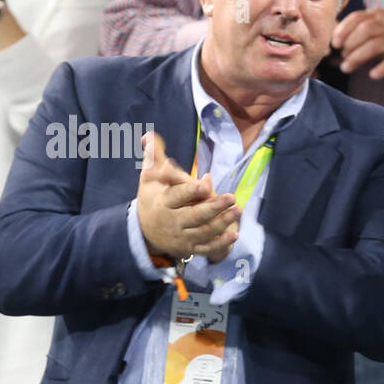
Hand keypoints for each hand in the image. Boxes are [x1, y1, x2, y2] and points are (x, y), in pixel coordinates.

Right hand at [136, 133, 240, 262]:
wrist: (145, 233)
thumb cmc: (152, 199)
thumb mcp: (149, 179)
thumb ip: (154, 158)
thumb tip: (150, 135)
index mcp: (163, 203)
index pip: (177, 197)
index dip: (190, 191)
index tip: (204, 184)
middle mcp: (173, 222)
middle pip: (195, 215)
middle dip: (213, 207)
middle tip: (232, 197)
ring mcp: (183, 237)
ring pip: (204, 231)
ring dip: (223, 222)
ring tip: (238, 210)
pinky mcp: (191, 248)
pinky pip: (207, 248)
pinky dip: (221, 243)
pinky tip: (235, 234)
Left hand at [332, 8, 383, 79]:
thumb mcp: (379, 28)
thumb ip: (359, 34)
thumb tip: (335, 48)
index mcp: (379, 15)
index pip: (358, 17)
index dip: (343, 30)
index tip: (334, 43)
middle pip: (365, 31)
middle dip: (349, 45)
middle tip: (342, 57)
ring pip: (375, 45)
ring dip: (358, 57)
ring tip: (347, 68)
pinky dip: (381, 68)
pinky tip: (372, 75)